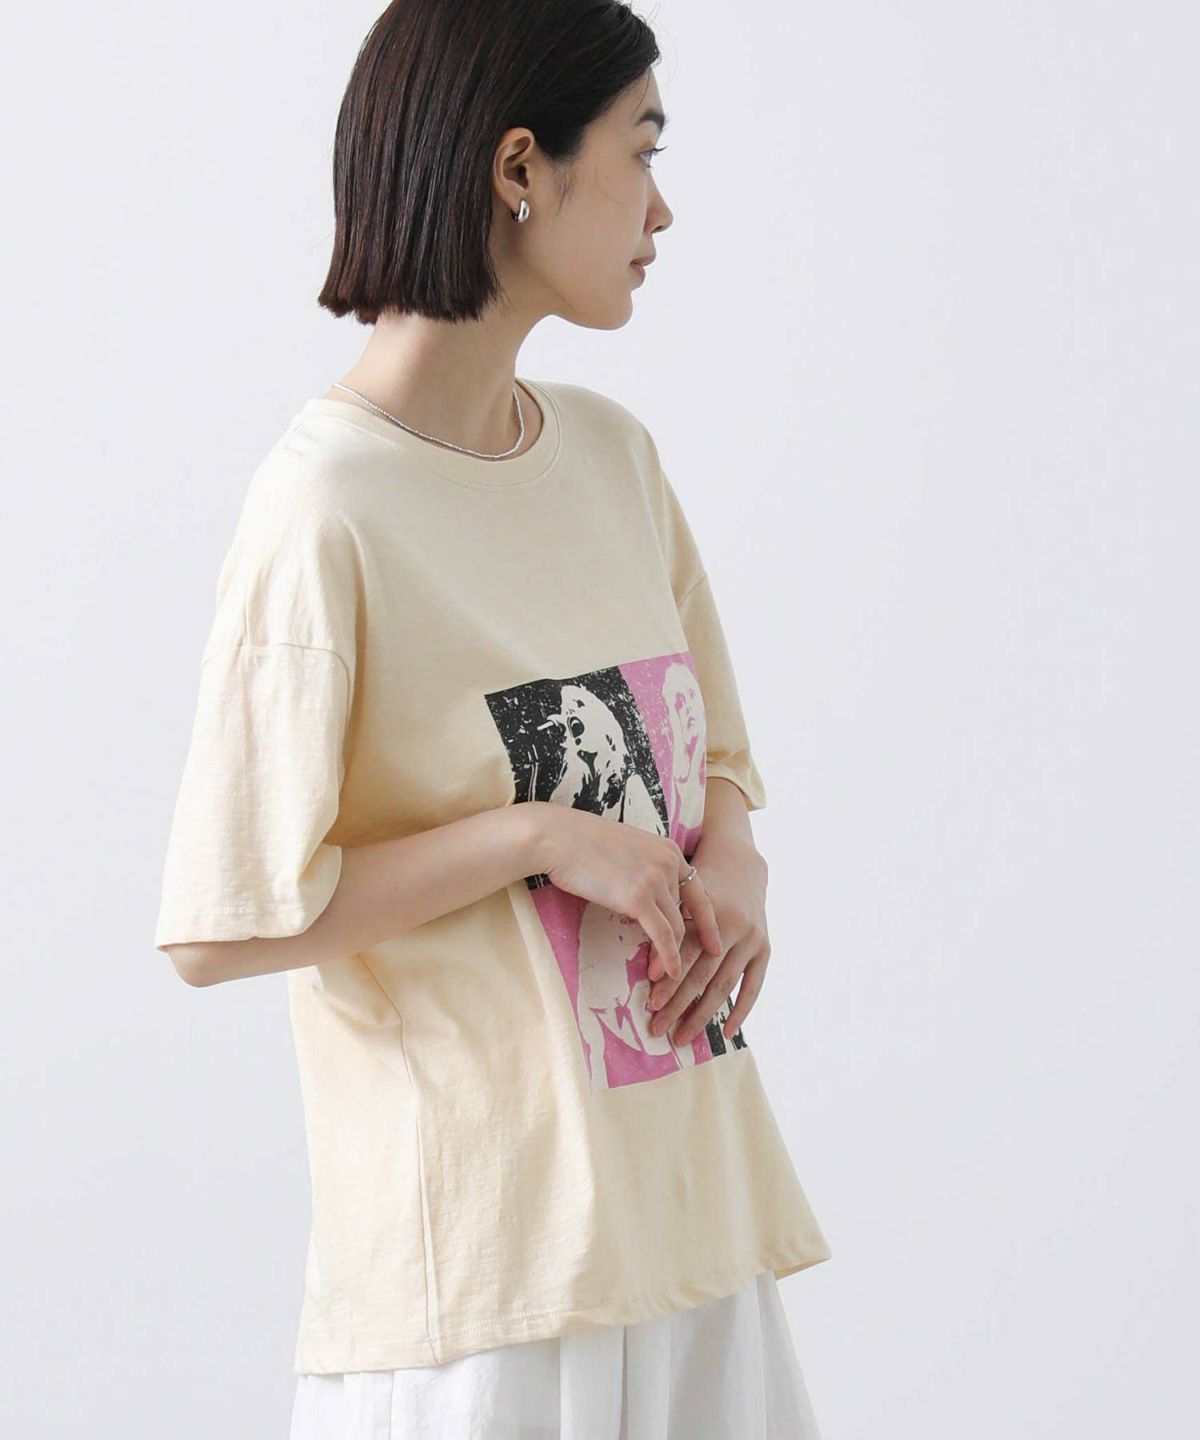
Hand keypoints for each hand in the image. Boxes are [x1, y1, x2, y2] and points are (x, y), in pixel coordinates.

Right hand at [534, 803, 722, 980]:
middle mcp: (669, 863)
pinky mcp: (638, 898)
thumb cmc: (581, 843)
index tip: (715, 941)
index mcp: (668, 850)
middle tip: (683, 969)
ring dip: (672, 957)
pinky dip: (669, 958)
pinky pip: (663, 935)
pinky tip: (669, 973)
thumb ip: (643, 870)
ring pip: (677, 928)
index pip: (698, 891)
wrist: (558, 838)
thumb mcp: (626, 851)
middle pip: (686, 914)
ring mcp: (656, 880)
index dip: (708, 920)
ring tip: (666, 978)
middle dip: (685, 944)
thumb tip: (644, 899)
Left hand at [645, 834, 769, 1045]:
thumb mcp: (685, 896)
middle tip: (657, 1028)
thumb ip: (670, 927)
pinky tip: (725, 1033)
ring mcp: (753, 940)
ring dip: (702, 1015)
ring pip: (724, 986)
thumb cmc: (701, 882)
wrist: (740, 864)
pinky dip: (740, 1011)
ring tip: (681, 1037)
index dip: (669, 980)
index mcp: (712, 912)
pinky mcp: (765, 949)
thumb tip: (650, 971)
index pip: (687, 954)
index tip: (650, 1003)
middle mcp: (735, 928)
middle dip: (678, 1005)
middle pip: (703, 975)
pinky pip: (753, 986)